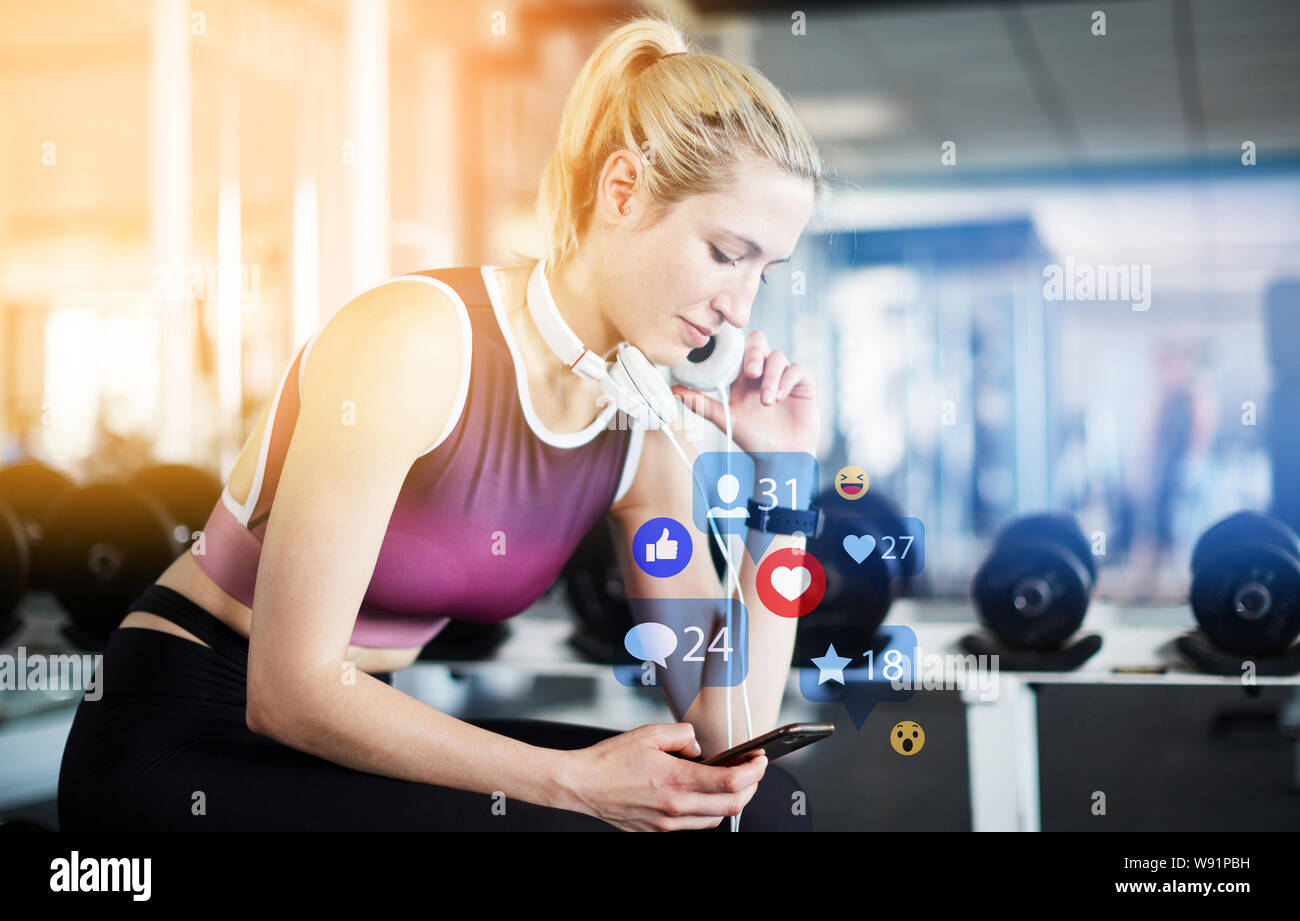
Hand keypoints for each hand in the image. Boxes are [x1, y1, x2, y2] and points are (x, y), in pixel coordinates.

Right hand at [558, 723, 767, 831]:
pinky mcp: (658, 830)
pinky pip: (695, 825)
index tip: (759, 759)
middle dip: (750, 787)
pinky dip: (708, 811)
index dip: (754, 771)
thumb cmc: (610, 760)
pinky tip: (704, 795)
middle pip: (732, 806)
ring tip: (732, 781)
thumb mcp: (650, 733)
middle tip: (753, 770)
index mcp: (676, 780)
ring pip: (716, 820)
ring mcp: (667, 823)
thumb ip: (683, 736)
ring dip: (731, 802)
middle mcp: (675, 807)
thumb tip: (700, 747)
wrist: (582, 784)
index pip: (731, 782)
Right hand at [647, 528, 677, 561]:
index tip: (673, 544)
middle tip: (671, 548)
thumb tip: (665, 529)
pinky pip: (674, 556)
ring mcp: (669, 553)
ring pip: (675, 552)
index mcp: (668, 543)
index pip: (675, 543)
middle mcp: (669, 548)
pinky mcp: (669, 557)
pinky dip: (674, 556)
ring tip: (672, 551)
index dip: (674, 543)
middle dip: (674, 547)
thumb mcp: (661, 539)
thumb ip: (665, 534)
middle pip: (675, 547)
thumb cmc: (658, 545)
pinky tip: (672, 555)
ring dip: (674, 552)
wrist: (654, 552)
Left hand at [672, 330, 818, 454]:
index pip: (738, 348)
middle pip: (759, 341)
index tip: (727, 355)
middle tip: (751, 372)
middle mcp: (763, 372)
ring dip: (771, 377)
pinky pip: (796, 369)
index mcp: (742, 377)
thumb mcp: (725, 419)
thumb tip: (674, 390)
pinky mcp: (802, 383)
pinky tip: (780, 397)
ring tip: (767, 401)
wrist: (782, 458)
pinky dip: (787, 380)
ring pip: (777, 357)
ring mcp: (783, 376)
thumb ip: (701, 404)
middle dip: (754, 353)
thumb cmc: (754, 440)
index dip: (734, 346)